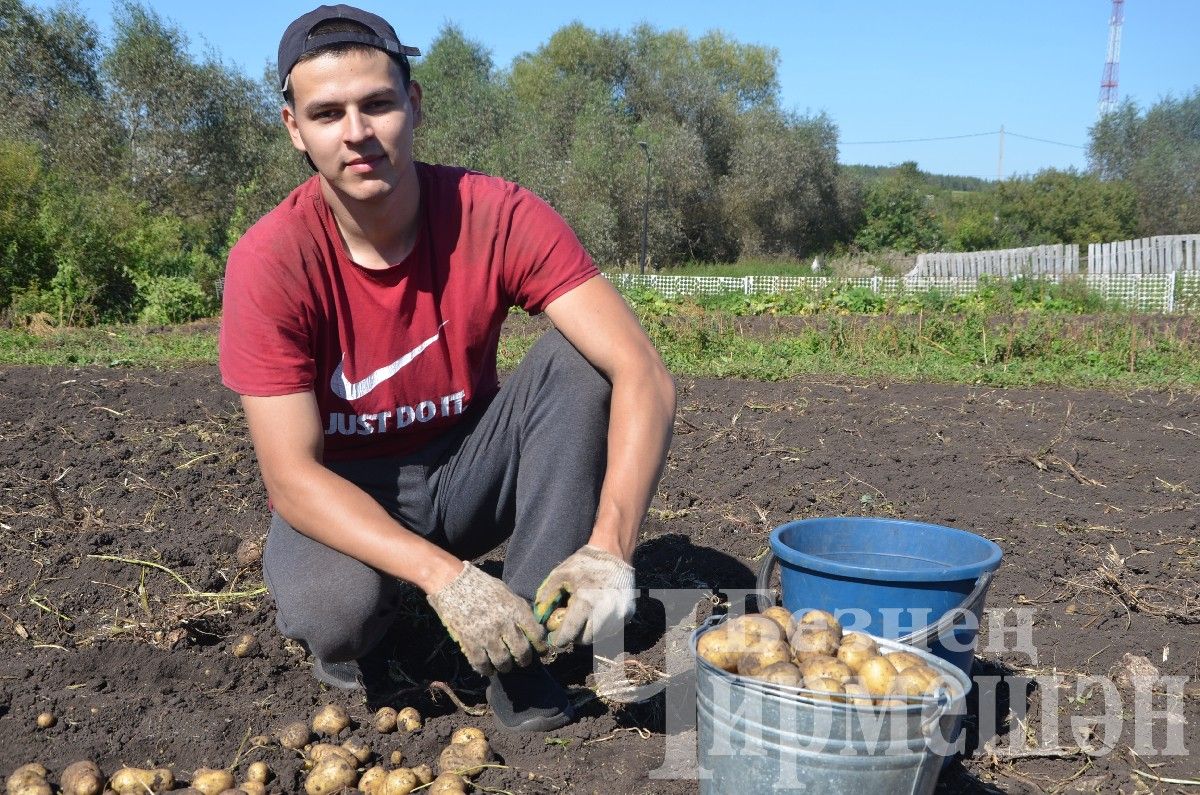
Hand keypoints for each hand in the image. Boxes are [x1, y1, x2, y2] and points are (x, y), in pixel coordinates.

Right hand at [427, 562, 546, 675]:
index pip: (536, 633)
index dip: (541, 645)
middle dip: (524, 660)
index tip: (540, 651)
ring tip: (504, 666)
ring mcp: (487, 635)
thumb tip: (531, 624)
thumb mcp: (506, 592)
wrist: (452, 582)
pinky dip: (486, 670)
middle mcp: (504, 624)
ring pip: (503, 661)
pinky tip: (488, 669)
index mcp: (516, 609)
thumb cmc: (481, 585)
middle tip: (522, 662)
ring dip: (505, 666)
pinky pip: (481, 663)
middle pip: (521, 651)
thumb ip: (518, 609)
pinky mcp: (470, 642)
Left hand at [533, 545, 635, 646]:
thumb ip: (547, 596)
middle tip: (569, 629)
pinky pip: (612, 629)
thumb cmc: (584, 564)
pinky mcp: (628, 614)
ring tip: (583, 620)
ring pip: (600, 636)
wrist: (614, 553)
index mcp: (586, 602)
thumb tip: (540, 617)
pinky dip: (602, 627)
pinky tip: (596, 615)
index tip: (555, 639)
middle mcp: (605, 612)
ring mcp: (619, 614)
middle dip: (574, 637)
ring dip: (588, 633)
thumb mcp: (560, 575)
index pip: (570, 632)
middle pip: (585, 639)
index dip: (560, 638)